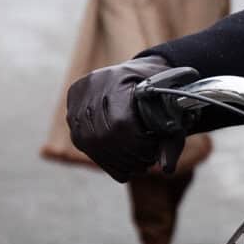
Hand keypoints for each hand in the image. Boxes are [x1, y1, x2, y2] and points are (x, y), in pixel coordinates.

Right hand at [66, 55, 179, 180]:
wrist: (139, 73)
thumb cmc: (158, 90)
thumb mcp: (172, 107)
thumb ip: (172, 137)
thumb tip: (166, 170)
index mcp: (119, 77)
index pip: (120, 122)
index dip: (136, 145)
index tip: (151, 152)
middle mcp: (93, 84)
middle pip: (102, 135)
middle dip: (125, 157)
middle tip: (144, 163)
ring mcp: (78, 97)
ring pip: (89, 141)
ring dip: (113, 161)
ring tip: (133, 166)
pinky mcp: (71, 110)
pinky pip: (81, 141)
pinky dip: (102, 158)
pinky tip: (119, 164)